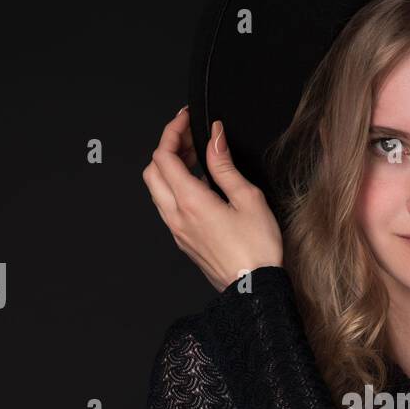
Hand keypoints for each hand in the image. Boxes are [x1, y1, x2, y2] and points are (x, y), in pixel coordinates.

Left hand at [142, 108, 283, 290]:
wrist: (254, 289)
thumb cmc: (257, 250)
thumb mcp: (248, 198)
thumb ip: (225, 165)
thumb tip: (215, 138)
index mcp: (191, 202)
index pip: (164, 156)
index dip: (172, 131)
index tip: (185, 119)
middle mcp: (177, 217)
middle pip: (152, 171)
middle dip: (167, 148)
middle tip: (189, 137)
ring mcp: (177, 231)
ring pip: (157, 190)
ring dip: (170, 169)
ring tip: (196, 159)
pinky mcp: (184, 241)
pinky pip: (168, 208)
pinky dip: (176, 188)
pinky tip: (201, 187)